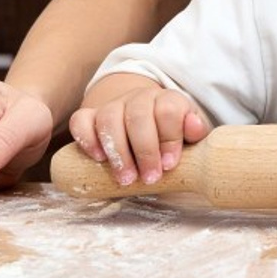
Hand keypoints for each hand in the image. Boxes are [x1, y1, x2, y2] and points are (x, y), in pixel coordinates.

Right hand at [69, 85, 206, 186]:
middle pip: (138, 115)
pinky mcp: (90, 116)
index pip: (168, 109)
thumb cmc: (169, 133)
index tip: (169, 165)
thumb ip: (195, 130)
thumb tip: (194, 126)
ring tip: (126, 178)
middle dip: (145, 150)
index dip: (170, 138)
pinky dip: (87, 139)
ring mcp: (113, 106)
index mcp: (166, 100)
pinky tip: (99, 159)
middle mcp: (139, 98)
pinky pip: (81, 120)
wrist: (142, 117)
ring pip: (109, 118)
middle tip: (150, 178)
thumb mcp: (189, 133)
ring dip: (118, 151)